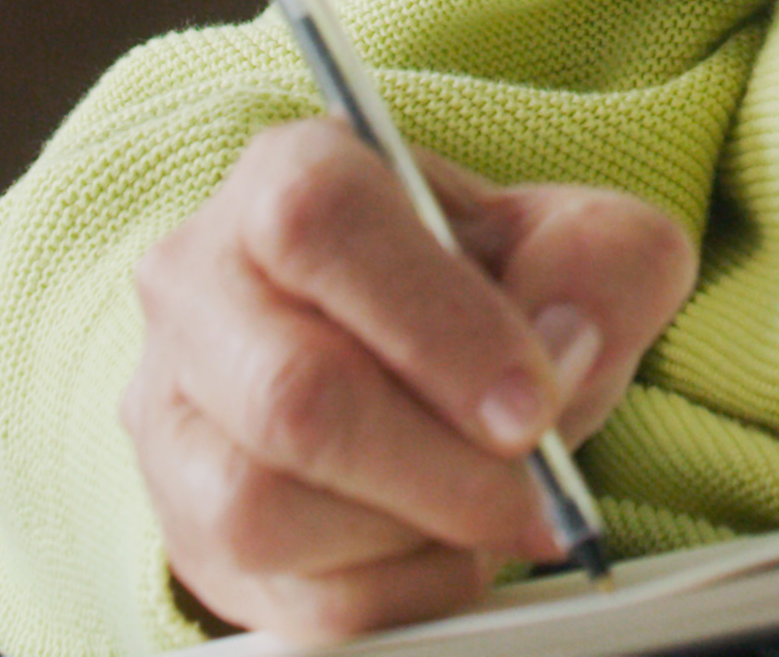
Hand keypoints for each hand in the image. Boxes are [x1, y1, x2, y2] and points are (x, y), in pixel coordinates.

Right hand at [121, 118, 695, 643]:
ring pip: (267, 510)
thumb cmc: (484, 289)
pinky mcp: (194, 535)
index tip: (528, 402)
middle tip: (537, 484)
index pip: (321, 226)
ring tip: (491, 505)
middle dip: (441, 463)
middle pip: (292, 395)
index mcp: (288, 176)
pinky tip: (451, 546)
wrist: (419, 366)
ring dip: (415, 531)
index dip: (435, 326)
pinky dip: (402, 592)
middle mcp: (202, 285)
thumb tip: (566, 338)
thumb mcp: (574, 240)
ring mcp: (176, 418)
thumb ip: (602, 262)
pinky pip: (293, 602)